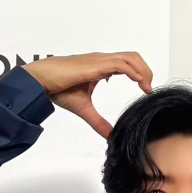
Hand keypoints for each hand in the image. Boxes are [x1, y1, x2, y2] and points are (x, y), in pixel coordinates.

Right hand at [23, 52, 152, 139]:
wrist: (41, 81)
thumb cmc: (58, 89)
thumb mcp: (84, 109)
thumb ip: (98, 121)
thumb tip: (109, 135)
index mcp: (100, 67)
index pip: (127, 63)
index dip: (140, 74)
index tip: (146, 90)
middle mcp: (102, 60)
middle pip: (132, 57)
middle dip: (146, 70)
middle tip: (149, 89)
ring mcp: (99, 60)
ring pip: (129, 58)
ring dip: (143, 71)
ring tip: (147, 87)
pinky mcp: (95, 65)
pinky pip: (120, 64)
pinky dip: (133, 72)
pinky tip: (139, 83)